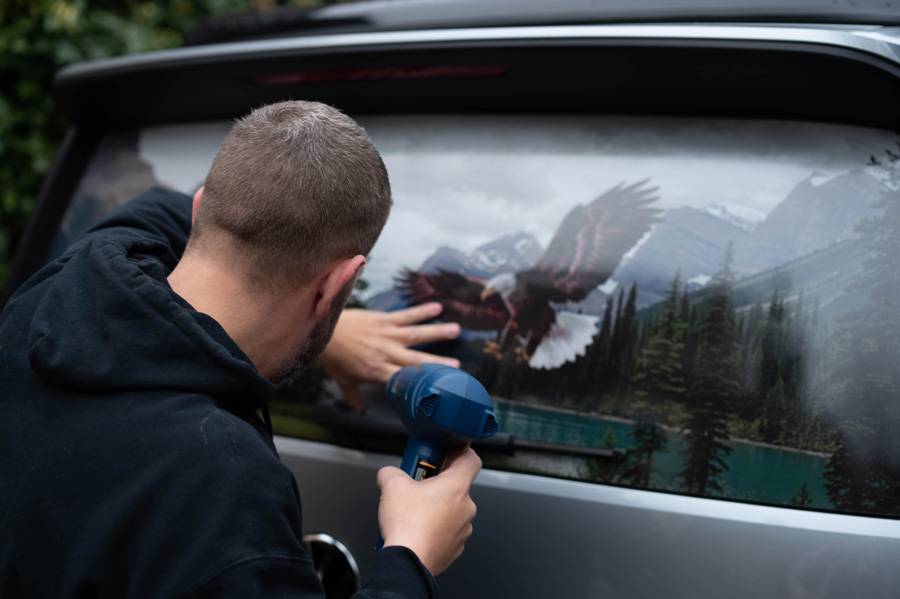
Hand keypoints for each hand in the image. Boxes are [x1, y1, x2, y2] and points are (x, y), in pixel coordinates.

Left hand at [319, 303, 460, 411]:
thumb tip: (359, 411)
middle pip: (416, 360)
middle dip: (437, 363)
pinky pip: (406, 316)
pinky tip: (437, 307)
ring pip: (416, 334)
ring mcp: (387, 335)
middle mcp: (386, 354)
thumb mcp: (343, 381)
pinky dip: (421, 311)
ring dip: (436, 332)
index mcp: (378, 372)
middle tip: (457, 365)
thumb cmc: (333, 357)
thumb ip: (353, 397)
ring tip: (455, 330)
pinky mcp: (384, 320)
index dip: (422, 385)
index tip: (438, 389)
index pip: (404, 381)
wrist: (324, 330)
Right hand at [377, 446, 481, 575]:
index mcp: (456, 487)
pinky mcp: (455, 547)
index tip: (446, 453)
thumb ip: (391, 472)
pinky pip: (448, 530)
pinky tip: (418, 528)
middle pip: (457, 486)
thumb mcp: (391, 485)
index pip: (471, 459)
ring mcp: (463, 529)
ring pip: (452, 510)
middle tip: (418, 485)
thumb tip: (389, 473)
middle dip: (437, 483)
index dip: (460, 452)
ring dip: (437, 507)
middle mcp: (466, 507)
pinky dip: (435, 527)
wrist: (407, 563)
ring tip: (415, 510)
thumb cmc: (407, 525)